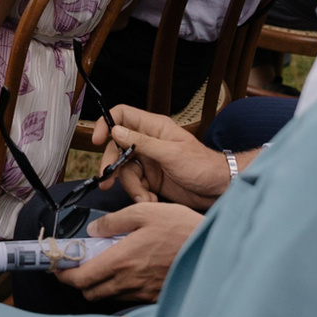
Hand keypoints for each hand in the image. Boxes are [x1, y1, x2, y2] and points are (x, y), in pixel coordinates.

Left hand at [56, 201, 202, 302]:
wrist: (212, 250)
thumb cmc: (180, 227)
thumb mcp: (145, 211)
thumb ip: (114, 221)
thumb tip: (93, 231)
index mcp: (121, 260)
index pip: (81, 278)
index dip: (64, 275)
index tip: (58, 267)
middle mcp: (128, 281)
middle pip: (90, 292)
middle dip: (80, 281)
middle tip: (80, 265)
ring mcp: (141, 292)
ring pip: (108, 297)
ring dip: (99, 286)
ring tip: (105, 266)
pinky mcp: (154, 297)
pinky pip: (128, 298)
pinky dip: (120, 289)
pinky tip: (128, 273)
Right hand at [92, 105, 230, 209]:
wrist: (218, 190)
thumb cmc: (202, 166)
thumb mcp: (171, 153)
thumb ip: (142, 143)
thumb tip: (116, 132)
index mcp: (153, 128)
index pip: (122, 115)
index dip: (106, 123)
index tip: (98, 140)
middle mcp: (148, 142)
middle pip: (117, 147)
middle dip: (112, 164)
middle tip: (107, 179)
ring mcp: (149, 161)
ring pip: (124, 170)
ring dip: (131, 187)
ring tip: (144, 198)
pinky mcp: (151, 180)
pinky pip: (135, 185)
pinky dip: (139, 195)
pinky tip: (151, 201)